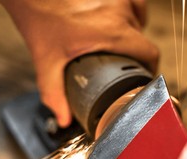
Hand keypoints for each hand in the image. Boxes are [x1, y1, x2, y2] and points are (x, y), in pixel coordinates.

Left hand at [0, 0, 158, 126]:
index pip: (149, 53)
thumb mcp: (46, 60)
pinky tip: (120, 20)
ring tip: (120, 43)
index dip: (150, 68)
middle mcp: (119, 11)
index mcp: (111, 32)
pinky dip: (131, 12)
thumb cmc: (37, 16)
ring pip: (139, 17)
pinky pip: (132, 1)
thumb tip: (63, 118)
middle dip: (135, 54)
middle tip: (121, 64)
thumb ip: (54, 93)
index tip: (143, 76)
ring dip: (134, 33)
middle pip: (142, 38)